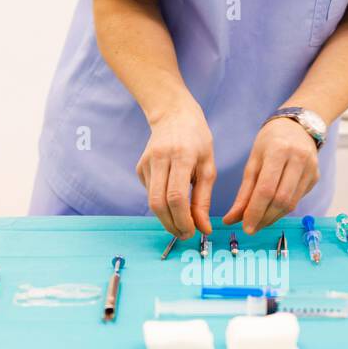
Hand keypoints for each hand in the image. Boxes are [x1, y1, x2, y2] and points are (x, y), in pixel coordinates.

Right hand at [136, 102, 215, 238]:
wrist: (173, 114)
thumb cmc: (196, 140)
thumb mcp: (208, 166)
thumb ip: (203, 199)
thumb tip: (203, 229)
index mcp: (181, 156)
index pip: (176, 196)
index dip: (183, 219)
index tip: (193, 232)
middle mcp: (159, 159)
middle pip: (159, 203)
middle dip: (172, 225)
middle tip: (186, 234)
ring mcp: (146, 163)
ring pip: (152, 201)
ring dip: (166, 218)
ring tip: (182, 224)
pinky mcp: (139, 168)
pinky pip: (150, 193)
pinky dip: (162, 204)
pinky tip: (172, 198)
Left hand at [222, 118, 320, 234]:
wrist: (298, 126)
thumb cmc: (270, 142)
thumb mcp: (253, 162)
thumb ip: (244, 193)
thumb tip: (231, 219)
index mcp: (279, 151)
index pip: (266, 189)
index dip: (255, 212)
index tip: (244, 227)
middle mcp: (299, 159)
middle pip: (281, 200)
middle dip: (264, 218)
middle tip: (251, 228)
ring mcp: (311, 169)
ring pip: (292, 204)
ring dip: (273, 217)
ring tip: (259, 222)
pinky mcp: (315, 177)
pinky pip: (298, 199)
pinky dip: (283, 209)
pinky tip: (272, 210)